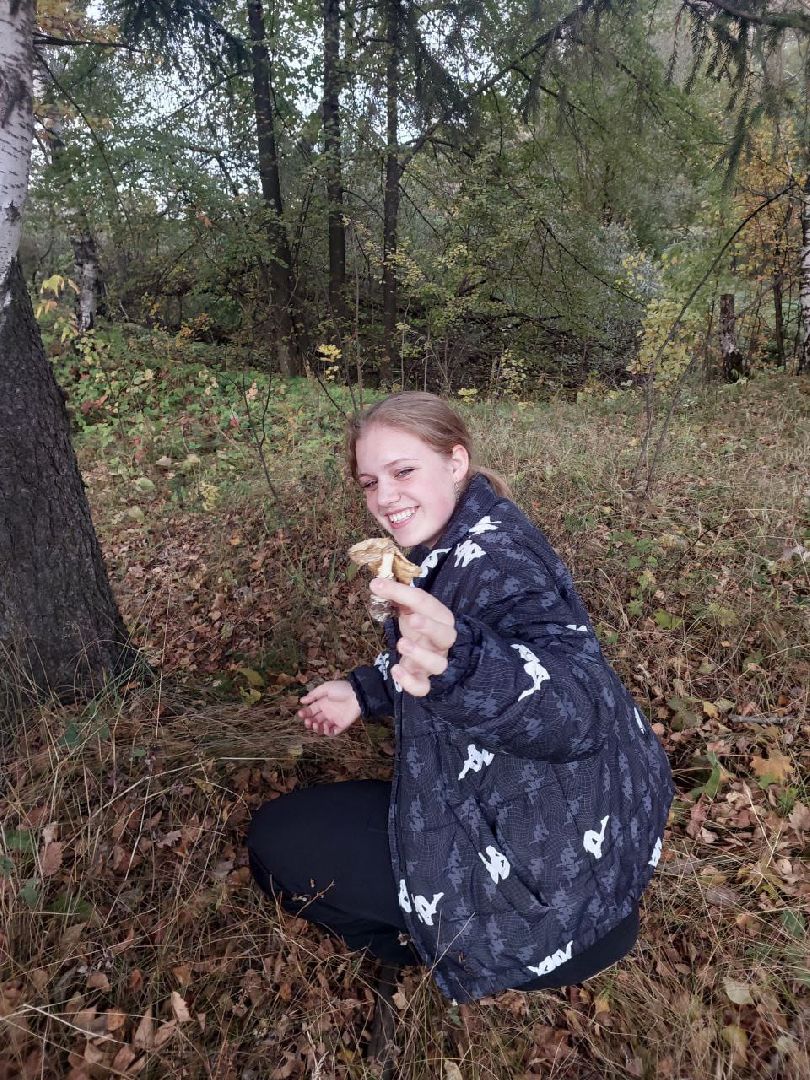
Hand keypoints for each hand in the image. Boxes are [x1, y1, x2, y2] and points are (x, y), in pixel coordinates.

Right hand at [298, 680, 360, 736]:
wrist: (358, 696)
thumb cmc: (342, 689)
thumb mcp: (326, 688)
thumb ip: (314, 695)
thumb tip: (302, 701)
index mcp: (323, 703)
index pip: (311, 710)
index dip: (305, 713)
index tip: (300, 714)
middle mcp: (327, 712)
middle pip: (315, 720)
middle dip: (309, 722)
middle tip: (308, 722)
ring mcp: (334, 719)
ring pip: (322, 727)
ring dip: (317, 728)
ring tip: (316, 725)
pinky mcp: (341, 725)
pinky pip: (332, 732)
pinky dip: (327, 732)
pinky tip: (326, 727)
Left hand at [370, 577, 455, 696]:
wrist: (431, 655)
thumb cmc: (419, 628)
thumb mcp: (411, 609)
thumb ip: (397, 596)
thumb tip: (376, 583)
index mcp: (440, 618)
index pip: (426, 604)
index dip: (404, 594)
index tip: (378, 585)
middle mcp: (443, 642)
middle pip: (446, 635)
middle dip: (430, 627)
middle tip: (411, 620)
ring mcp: (436, 663)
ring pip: (438, 664)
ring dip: (420, 655)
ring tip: (400, 644)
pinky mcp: (426, 681)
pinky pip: (424, 687)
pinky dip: (410, 682)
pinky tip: (396, 670)